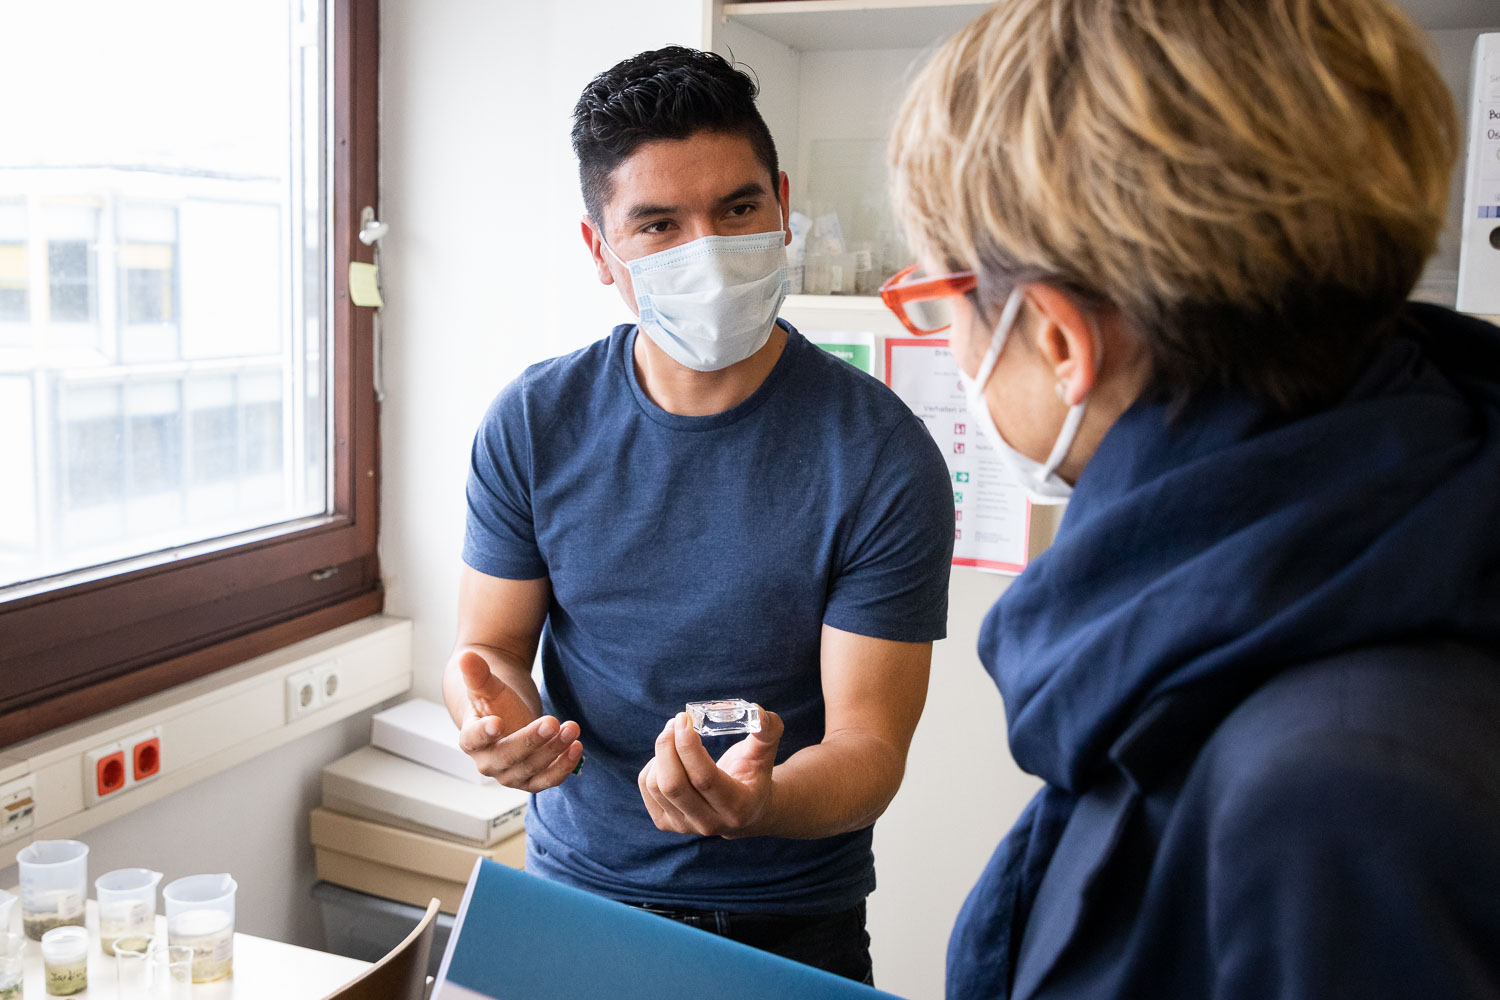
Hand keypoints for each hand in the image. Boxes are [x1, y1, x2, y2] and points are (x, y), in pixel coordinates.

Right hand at [454, 649, 581, 791]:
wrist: (508, 719)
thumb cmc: (495, 702)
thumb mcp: (486, 687)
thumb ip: (477, 674)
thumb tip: (467, 656)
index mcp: (471, 740)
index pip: (474, 739)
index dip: (484, 733)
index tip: (498, 722)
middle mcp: (489, 763)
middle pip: (508, 757)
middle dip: (531, 740)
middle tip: (551, 723)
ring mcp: (511, 775)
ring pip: (532, 769)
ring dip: (554, 752)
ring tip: (572, 729)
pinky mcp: (532, 780)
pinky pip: (548, 779)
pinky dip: (564, 767)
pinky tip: (577, 747)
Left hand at [638, 708, 783, 838]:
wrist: (746, 811)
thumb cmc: (755, 774)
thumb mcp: (766, 754)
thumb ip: (767, 730)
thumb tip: (756, 710)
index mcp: (737, 807)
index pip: (704, 778)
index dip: (689, 747)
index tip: (684, 719)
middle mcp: (710, 823)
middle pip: (674, 785)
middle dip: (668, 747)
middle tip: (675, 722)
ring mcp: (685, 826)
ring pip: (656, 786)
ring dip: (660, 753)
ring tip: (673, 735)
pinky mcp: (667, 823)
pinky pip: (647, 788)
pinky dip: (652, 765)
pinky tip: (669, 757)